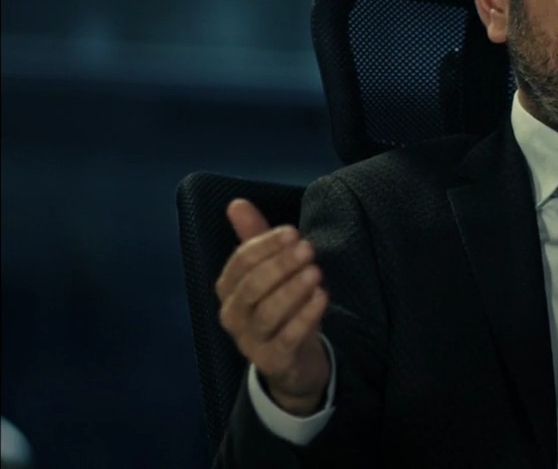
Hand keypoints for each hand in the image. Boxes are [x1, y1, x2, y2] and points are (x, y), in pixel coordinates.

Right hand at [217, 198, 330, 415]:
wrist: (292, 361)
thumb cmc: (282, 308)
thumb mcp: (270, 272)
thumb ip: (255, 238)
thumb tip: (236, 203)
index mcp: (228, 290)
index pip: (240, 262)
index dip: (266, 245)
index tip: (293, 232)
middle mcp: (232, 316)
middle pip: (253, 286)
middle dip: (281, 264)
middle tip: (308, 249)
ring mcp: (250, 341)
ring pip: (268, 313)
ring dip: (293, 289)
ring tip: (316, 272)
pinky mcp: (272, 361)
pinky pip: (287, 338)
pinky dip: (305, 316)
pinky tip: (322, 297)